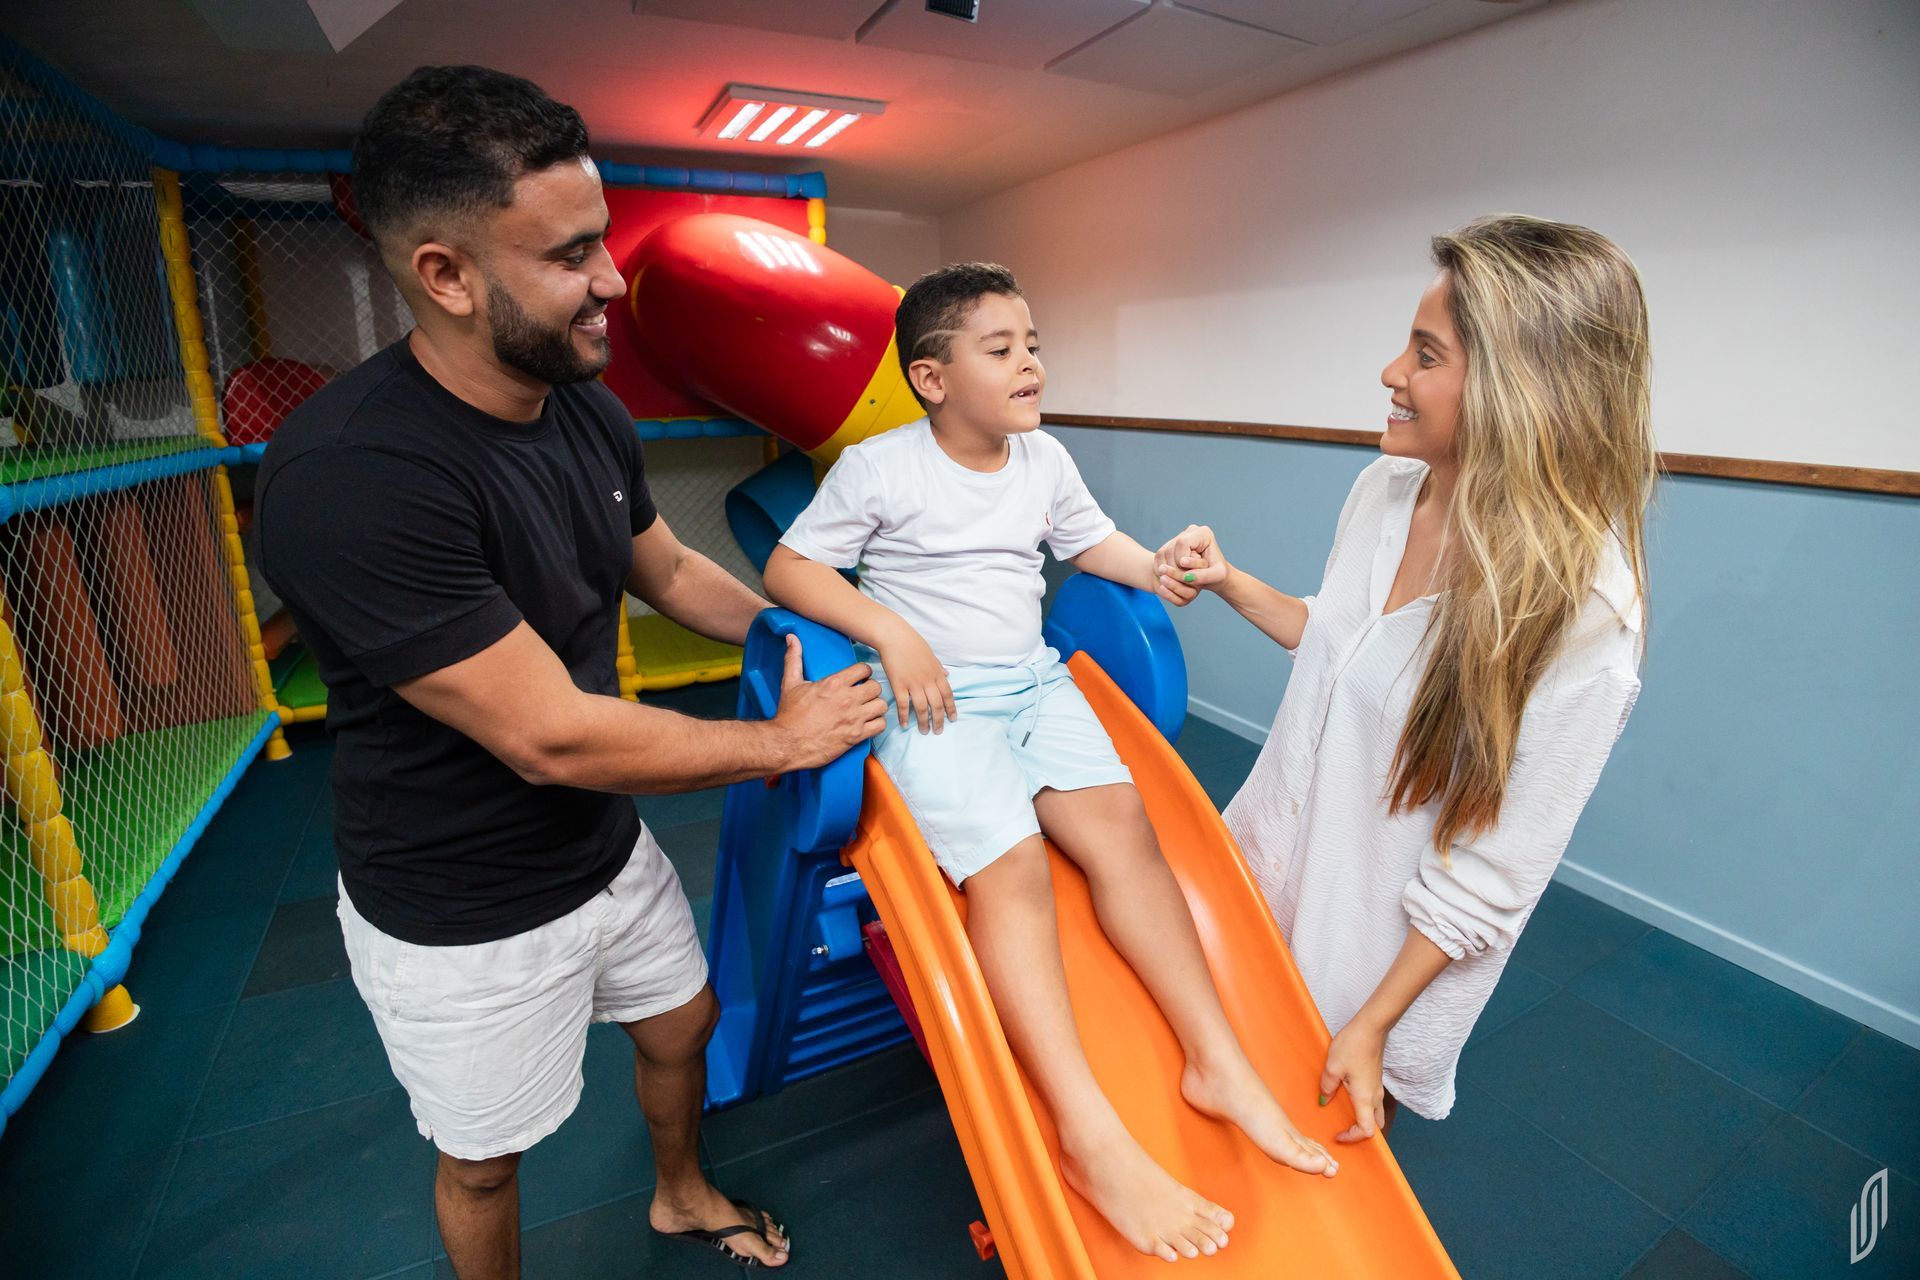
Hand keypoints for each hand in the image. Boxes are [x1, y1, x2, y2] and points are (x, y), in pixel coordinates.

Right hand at [771, 635, 885, 768]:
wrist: (786, 743)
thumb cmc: (789, 715)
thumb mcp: (790, 683)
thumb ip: (794, 659)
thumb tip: (791, 638)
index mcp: (834, 684)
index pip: (863, 669)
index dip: (864, 672)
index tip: (860, 678)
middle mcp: (847, 699)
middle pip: (876, 687)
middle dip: (871, 689)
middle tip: (865, 694)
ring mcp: (854, 718)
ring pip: (881, 706)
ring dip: (876, 707)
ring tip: (869, 709)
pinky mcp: (856, 736)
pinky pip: (880, 726)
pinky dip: (877, 724)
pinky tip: (869, 724)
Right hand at [874, 624, 955, 734]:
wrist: (894, 637)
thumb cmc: (912, 643)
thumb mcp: (931, 655)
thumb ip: (939, 667)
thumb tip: (947, 675)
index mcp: (937, 673)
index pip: (948, 695)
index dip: (951, 708)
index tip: (952, 719)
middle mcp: (927, 680)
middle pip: (936, 705)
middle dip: (939, 720)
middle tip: (938, 731)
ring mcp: (913, 683)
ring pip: (922, 708)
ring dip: (924, 721)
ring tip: (925, 731)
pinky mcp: (899, 684)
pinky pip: (903, 704)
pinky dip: (904, 716)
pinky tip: (905, 725)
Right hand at [1154, 524, 1230, 604]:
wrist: (1213, 574)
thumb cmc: (1217, 574)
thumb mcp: (1215, 576)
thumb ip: (1202, 576)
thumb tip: (1186, 577)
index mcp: (1203, 533)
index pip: (1183, 542)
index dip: (1181, 558)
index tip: (1186, 570)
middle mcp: (1189, 532)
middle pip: (1171, 549)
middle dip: (1175, 567)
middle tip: (1183, 579)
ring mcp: (1179, 537)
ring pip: (1163, 553)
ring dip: (1168, 570)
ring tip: (1180, 579)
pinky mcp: (1170, 546)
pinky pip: (1159, 558)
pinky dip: (1163, 570)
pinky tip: (1172, 578)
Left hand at [1319, 1020, 1387, 1142]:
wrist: (1371, 1028)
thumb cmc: (1353, 1046)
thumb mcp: (1332, 1067)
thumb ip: (1327, 1087)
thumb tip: (1324, 1100)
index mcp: (1365, 1098)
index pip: (1367, 1131)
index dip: (1353, 1138)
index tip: (1338, 1135)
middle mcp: (1375, 1097)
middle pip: (1374, 1125)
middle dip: (1360, 1133)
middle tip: (1343, 1130)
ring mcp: (1377, 1088)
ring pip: (1375, 1114)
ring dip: (1363, 1120)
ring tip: (1345, 1117)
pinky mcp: (1376, 1080)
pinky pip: (1373, 1102)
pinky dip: (1363, 1108)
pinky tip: (1349, 1098)